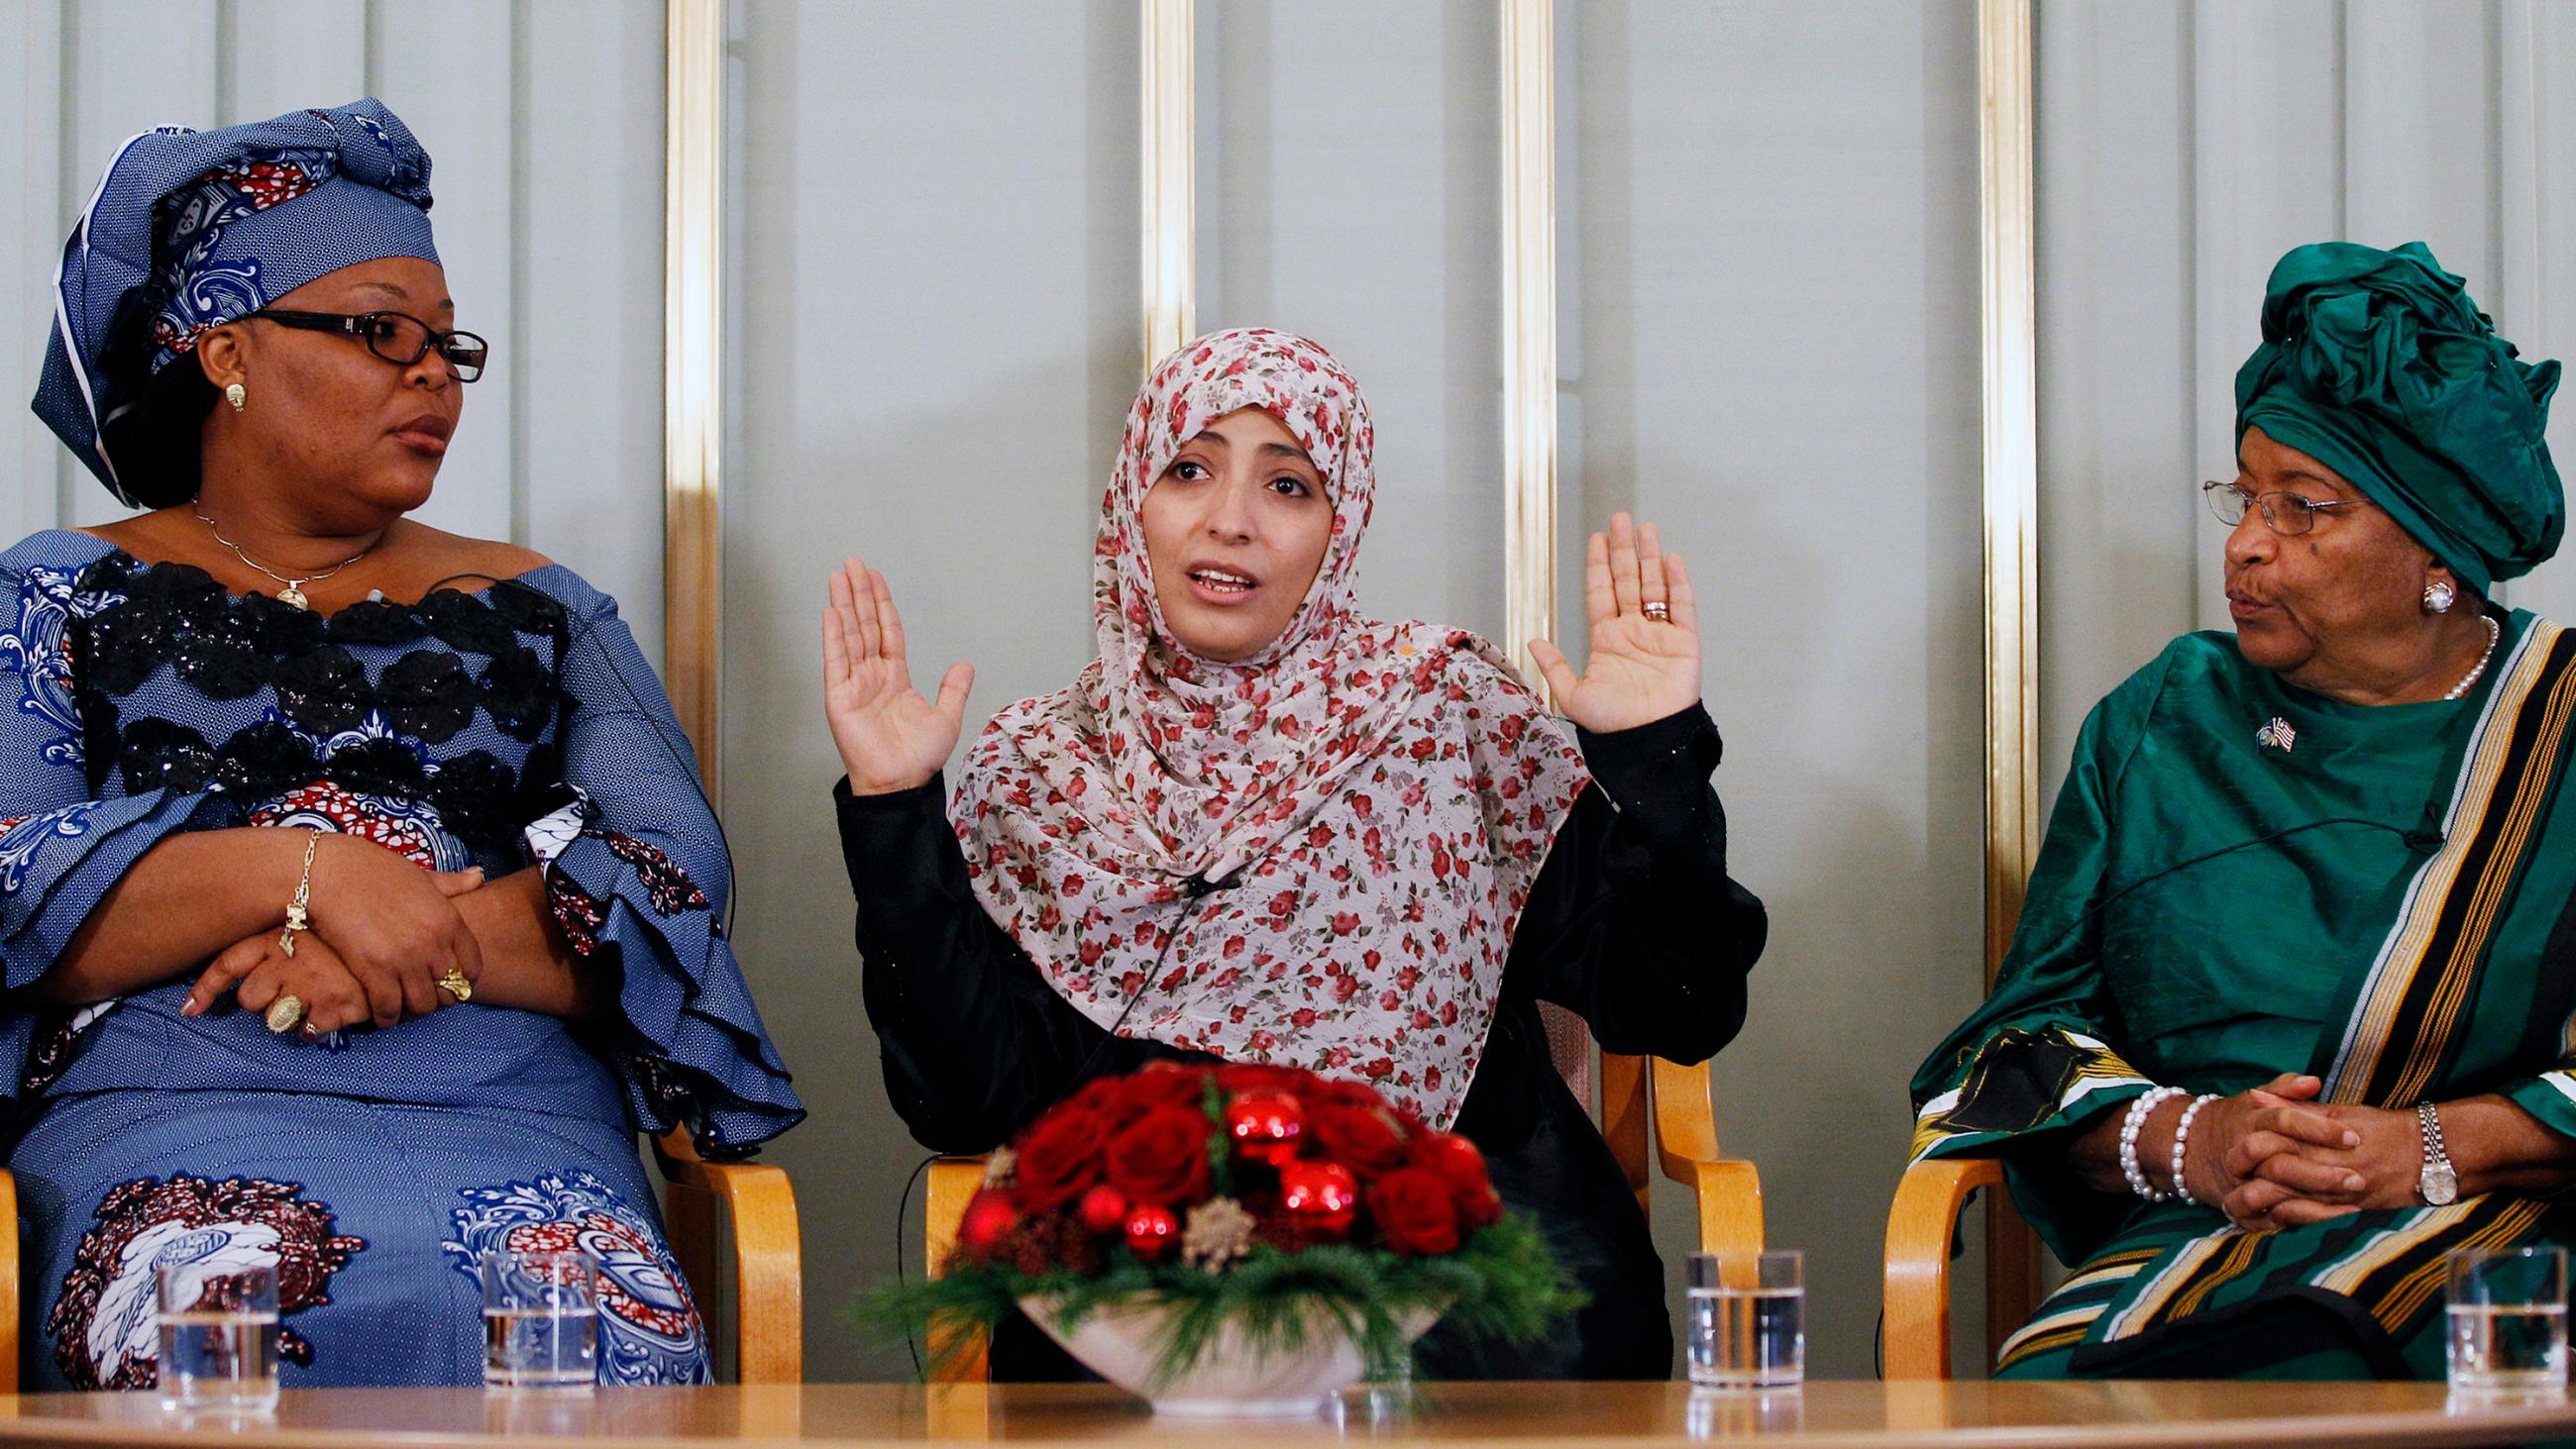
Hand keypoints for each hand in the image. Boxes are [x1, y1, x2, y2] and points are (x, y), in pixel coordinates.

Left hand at [181, 929, 373, 1039]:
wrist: (405, 929)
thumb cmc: (356, 922)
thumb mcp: (313, 914)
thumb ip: (278, 930)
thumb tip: (236, 955)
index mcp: (280, 934)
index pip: (229, 963)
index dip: (205, 990)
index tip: (190, 1011)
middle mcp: (289, 961)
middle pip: (250, 999)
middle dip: (265, 1001)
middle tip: (290, 992)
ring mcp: (311, 986)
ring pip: (275, 1019)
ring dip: (289, 1016)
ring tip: (313, 1000)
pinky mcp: (334, 1007)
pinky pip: (307, 1032)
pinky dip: (314, 1029)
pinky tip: (327, 1015)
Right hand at [296, 838, 483, 1027]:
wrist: (330, 874)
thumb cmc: (375, 871)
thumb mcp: (422, 876)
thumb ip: (452, 884)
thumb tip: (479, 875)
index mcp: (450, 921)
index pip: (472, 968)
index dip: (462, 982)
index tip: (447, 984)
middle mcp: (433, 943)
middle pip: (449, 992)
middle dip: (438, 1000)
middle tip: (421, 998)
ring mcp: (405, 959)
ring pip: (422, 1006)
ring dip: (412, 1011)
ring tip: (402, 1007)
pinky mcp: (375, 970)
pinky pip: (390, 1009)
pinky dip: (386, 1018)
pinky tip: (381, 1014)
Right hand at [822, 558, 974, 794]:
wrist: (902, 782)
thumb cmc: (919, 757)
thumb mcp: (946, 717)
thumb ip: (953, 689)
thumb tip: (964, 665)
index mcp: (894, 677)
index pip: (887, 631)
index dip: (882, 604)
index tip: (875, 577)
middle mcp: (871, 676)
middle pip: (864, 626)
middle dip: (859, 594)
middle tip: (853, 564)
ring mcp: (854, 684)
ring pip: (849, 636)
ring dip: (844, 605)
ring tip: (839, 577)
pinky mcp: (839, 697)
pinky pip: (836, 661)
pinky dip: (833, 636)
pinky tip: (831, 612)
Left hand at [1526, 513, 1700, 733]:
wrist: (1648, 739)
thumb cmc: (1613, 723)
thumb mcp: (1573, 695)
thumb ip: (1554, 667)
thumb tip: (1533, 641)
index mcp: (1607, 639)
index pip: (1601, 592)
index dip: (1599, 565)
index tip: (1597, 538)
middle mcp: (1633, 631)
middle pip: (1628, 580)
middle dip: (1624, 550)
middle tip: (1620, 519)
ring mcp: (1660, 634)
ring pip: (1654, 586)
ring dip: (1650, 558)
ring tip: (1646, 529)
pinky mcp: (1685, 642)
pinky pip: (1682, 607)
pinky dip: (1678, 583)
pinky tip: (1671, 560)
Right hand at [2176, 1073, 2368, 1229]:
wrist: (2187, 1149)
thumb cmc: (2235, 1121)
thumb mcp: (2254, 1099)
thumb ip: (2283, 1087)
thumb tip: (2313, 1081)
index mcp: (2248, 1122)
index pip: (2284, 1121)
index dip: (2319, 1129)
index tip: (2353, 1138)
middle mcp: (2239, 1154)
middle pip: (2278, 1164)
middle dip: (2319, 1174)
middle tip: (2358, 1178)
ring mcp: (2236, 1183)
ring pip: (2269, 1195)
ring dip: (2311, 1203)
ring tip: (2352, 1205)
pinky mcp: (2238, 1209)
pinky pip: (2267, 1221)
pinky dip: (2299, 1223)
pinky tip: (2334, 1221)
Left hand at [2225, 1100, 2426, 1226]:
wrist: (2427, 1155)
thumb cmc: (2380, 1129)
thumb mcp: (2337, 1111)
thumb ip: (2293, 1106)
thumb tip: (2254, 1096)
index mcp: (2314, 1137)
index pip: (2265, 1144)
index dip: (2243, 1152)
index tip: (2231, 1156)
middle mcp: (2320, 1165)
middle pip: (2268, 1177)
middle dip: (2243, 1186)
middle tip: (2227, 1191)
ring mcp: (2333, 1190)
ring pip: (2283, 1203)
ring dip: (2259, 1209)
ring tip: (2241, 1210)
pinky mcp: (2346, 1210)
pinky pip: (2308, 1221)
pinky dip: (2285, 1222)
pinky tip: (2272, 1222)